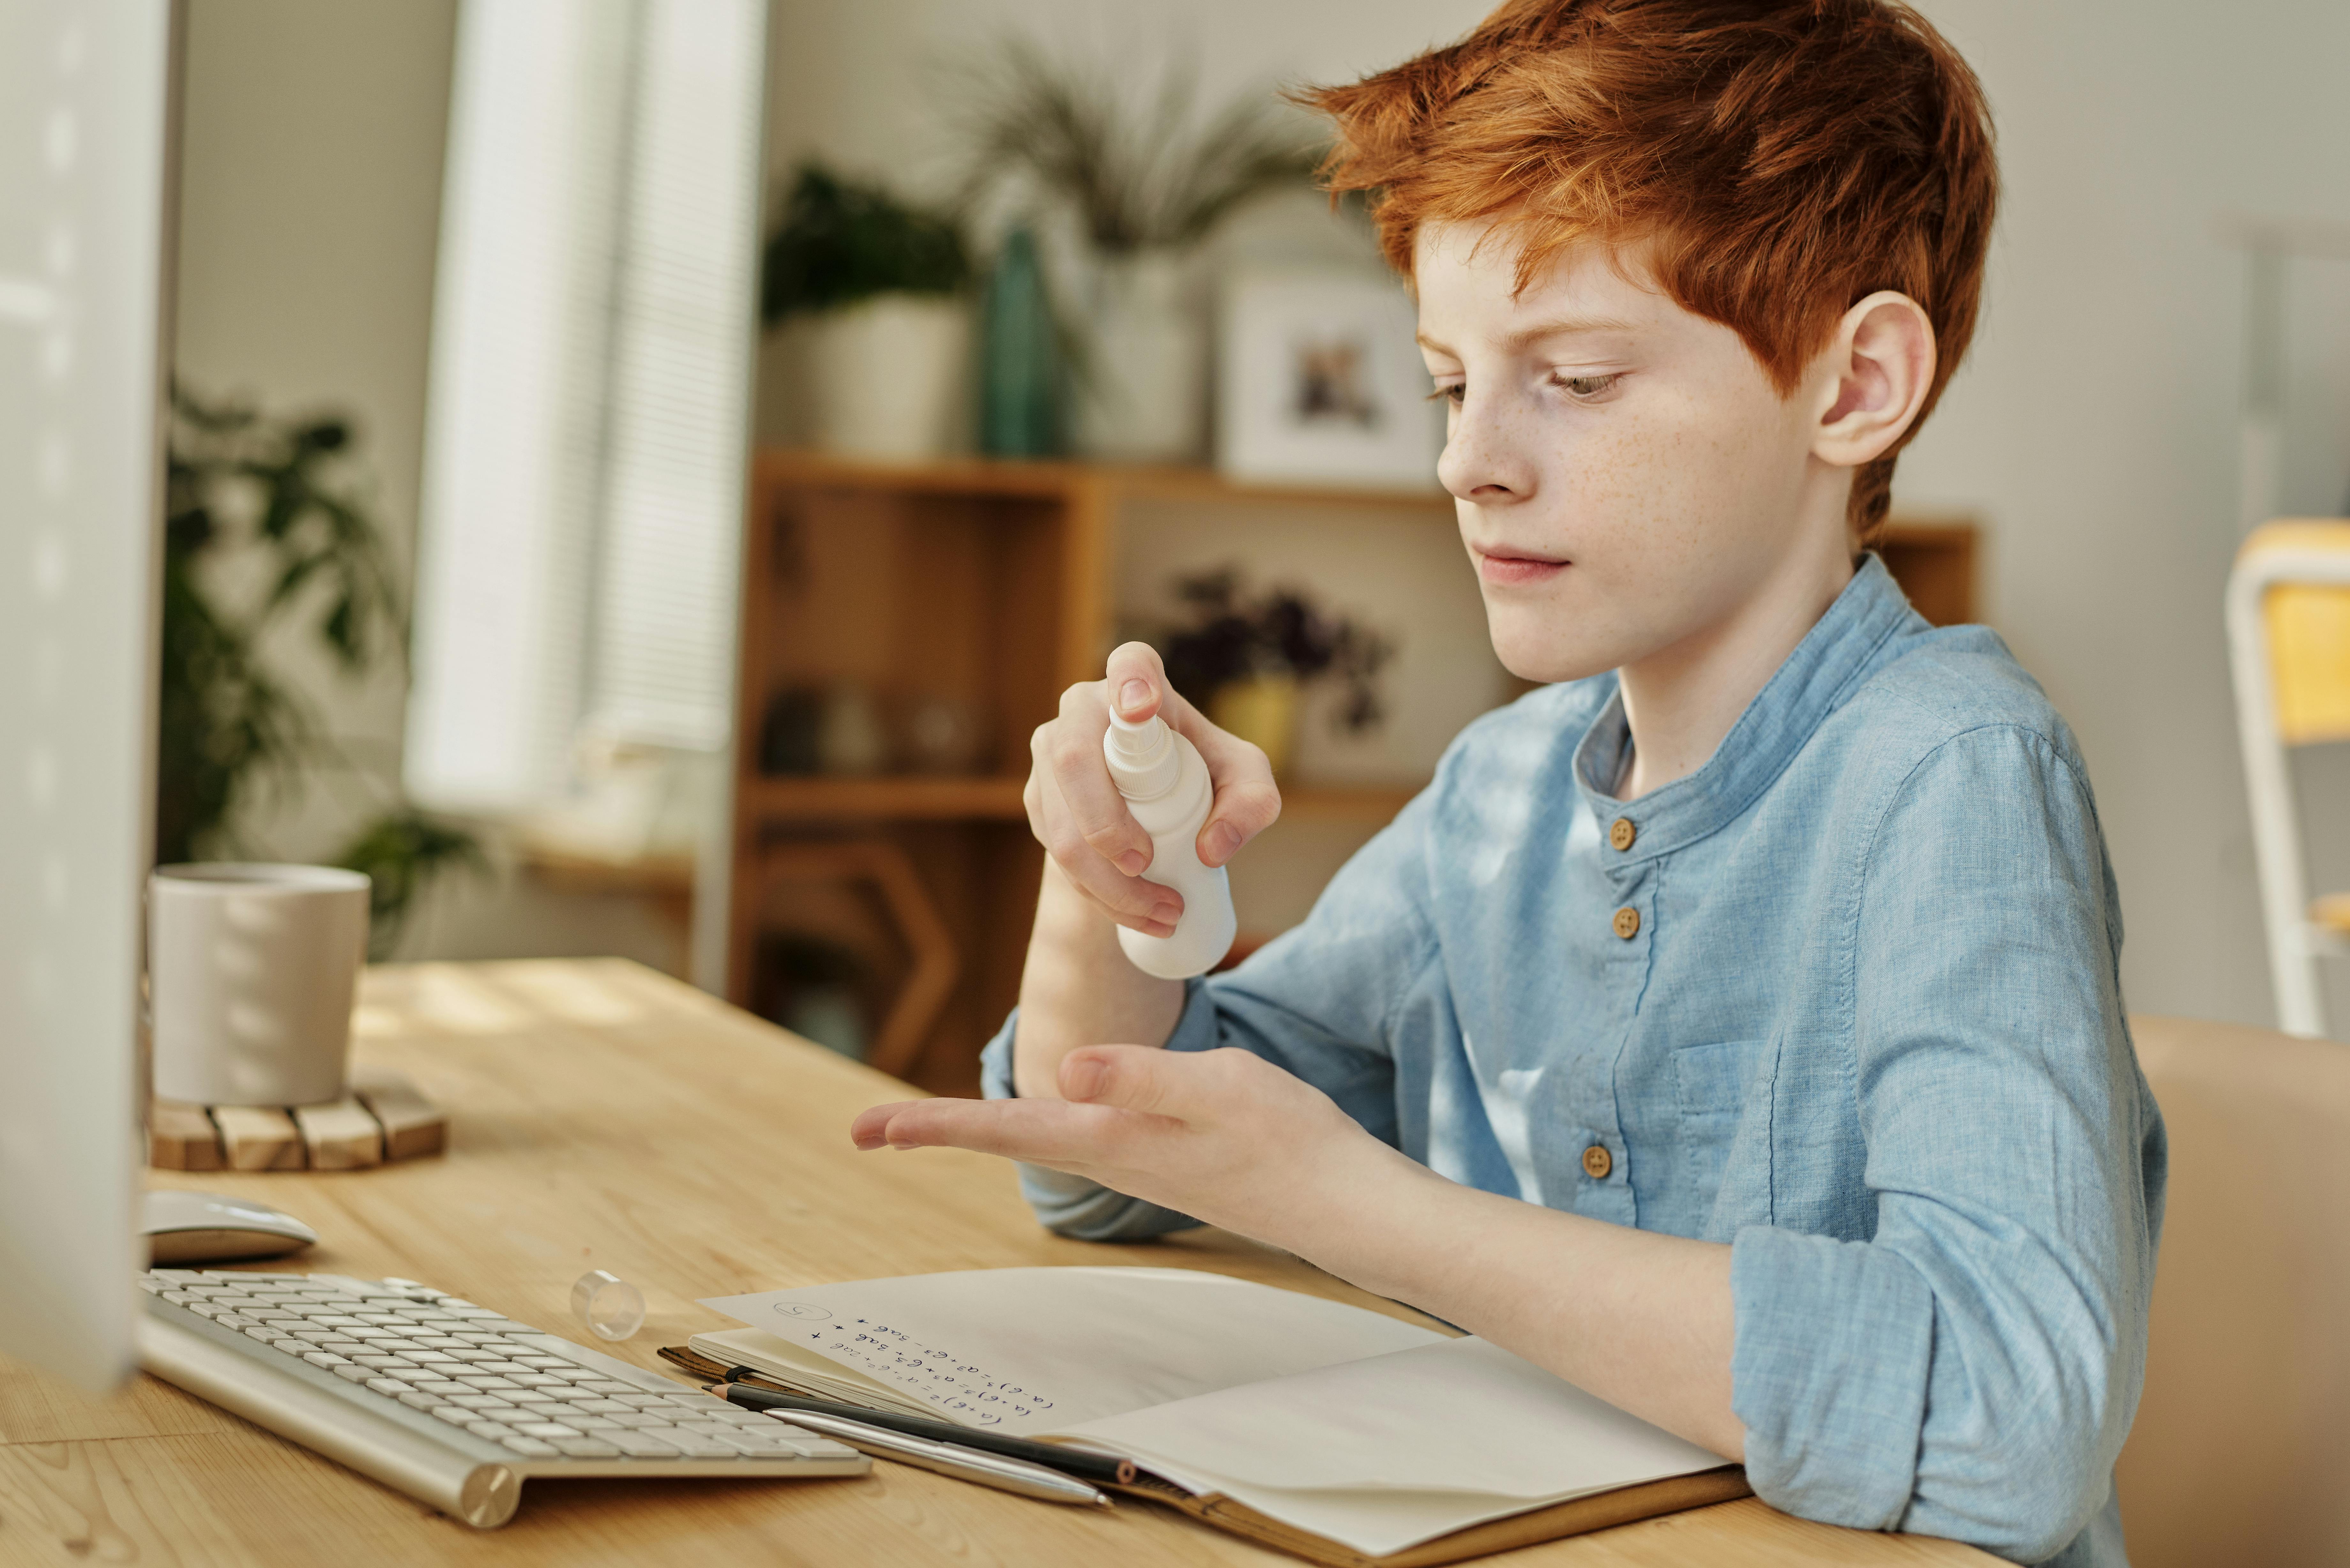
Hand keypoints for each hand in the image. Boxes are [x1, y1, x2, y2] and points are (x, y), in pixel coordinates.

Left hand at [850, 1045, 1405, 1248]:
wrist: (1342, 1204)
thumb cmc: (1290, 1142)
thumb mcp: (1218, 1088)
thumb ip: (1142, 1076)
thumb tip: (1067, 1068)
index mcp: (1115, 1137)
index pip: (1006, 1126)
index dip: (935, 1124)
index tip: (870, 1129)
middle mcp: (1113, 1155)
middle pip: (1008, 1137)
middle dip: (936, 1130)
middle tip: (866, 1130)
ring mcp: (1136, 1160)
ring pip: (1038, 1138)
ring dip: (980, 1129)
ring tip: (920, 1124)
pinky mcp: (1162, 1156)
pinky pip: (1078, 1136)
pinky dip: (1035, 1126)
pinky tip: (1033, 1118)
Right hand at [1025, 642, 1280, 938]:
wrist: (1154, 803)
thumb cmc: (1204, 774)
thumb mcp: (1245, 784)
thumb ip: (1253, 803)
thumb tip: (1212, 847)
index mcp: (1138, 684)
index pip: (1129, 664)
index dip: (1131, 681)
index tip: (1143, 707)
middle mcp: (1082, 711)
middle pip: (1074, 762)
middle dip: (1108, 827)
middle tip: (1149, 868)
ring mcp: (1050, 754)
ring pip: (1060, 822)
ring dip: (1107, 882)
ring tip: (1163, 914)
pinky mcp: (1038, 798)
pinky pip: (1055, 850)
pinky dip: (1095, 893)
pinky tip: (1135, 914)